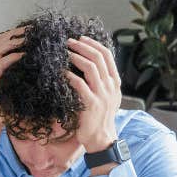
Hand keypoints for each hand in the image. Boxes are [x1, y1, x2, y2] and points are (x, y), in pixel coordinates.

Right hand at [0, 28, 24, 146]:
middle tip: (33, 28)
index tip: (30, 29)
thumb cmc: (2, 103)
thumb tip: (31, 59)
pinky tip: (24, 54)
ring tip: (30, 37)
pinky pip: (1, 63)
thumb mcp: (8, 82)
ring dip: (15, 40)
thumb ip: (13, 70)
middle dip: (17, 32)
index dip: (13, 32)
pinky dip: (13, 56)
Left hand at [66, 37, 120, 153]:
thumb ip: (101, 82)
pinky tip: (61, 73)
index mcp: (115, 82)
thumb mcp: (106, 97)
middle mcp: (111, 86)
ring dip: (76, 57)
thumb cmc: (99, 117)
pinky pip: (80, 84)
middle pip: (99, 57)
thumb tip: (88, 65)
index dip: (93, 44)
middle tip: (68, 42)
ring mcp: (102, 94)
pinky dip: (70, 76)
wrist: (101, 138)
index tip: (81, 38)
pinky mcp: (91, 104)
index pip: (107, 55)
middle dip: (82, 46)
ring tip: (65, 53)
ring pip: (91, 67)